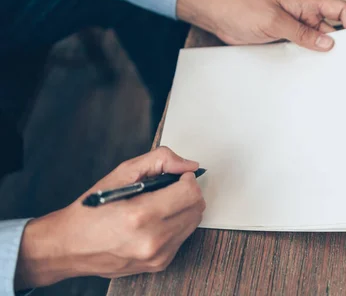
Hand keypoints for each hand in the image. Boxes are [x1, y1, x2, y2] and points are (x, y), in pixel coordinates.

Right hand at [14, 147, 204, 289]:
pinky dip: (176, 224)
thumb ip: (159, 160)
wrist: (70, 246)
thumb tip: (187, 165)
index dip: (188, 179)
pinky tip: (157, 220)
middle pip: (197, 208)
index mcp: (141, 215)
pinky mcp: (159, 264)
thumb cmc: (92, 209)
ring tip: (161, 203)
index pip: (190, 193)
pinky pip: (183, 237)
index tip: (178, 176)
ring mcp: (157, 255)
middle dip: (188, 192)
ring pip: (194, 222)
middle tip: (170, 187)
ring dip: (184, 208)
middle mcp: (152, 239)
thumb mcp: (121, 173)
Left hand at [176, 0, 345, 50]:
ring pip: (317, 42)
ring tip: (326, 65)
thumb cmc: (243, 9)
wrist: (222, 18)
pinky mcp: (285, 40)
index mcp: (305, 4)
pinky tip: (308, 66)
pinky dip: (308, 57)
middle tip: (344, 58)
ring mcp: (295, 29)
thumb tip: (326, 42)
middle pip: (331, 28)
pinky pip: (303, 49)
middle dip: (339, 42)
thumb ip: (301, 33)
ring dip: (321, 52)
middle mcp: (303, 16)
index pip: (339, 9)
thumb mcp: (274, 21)